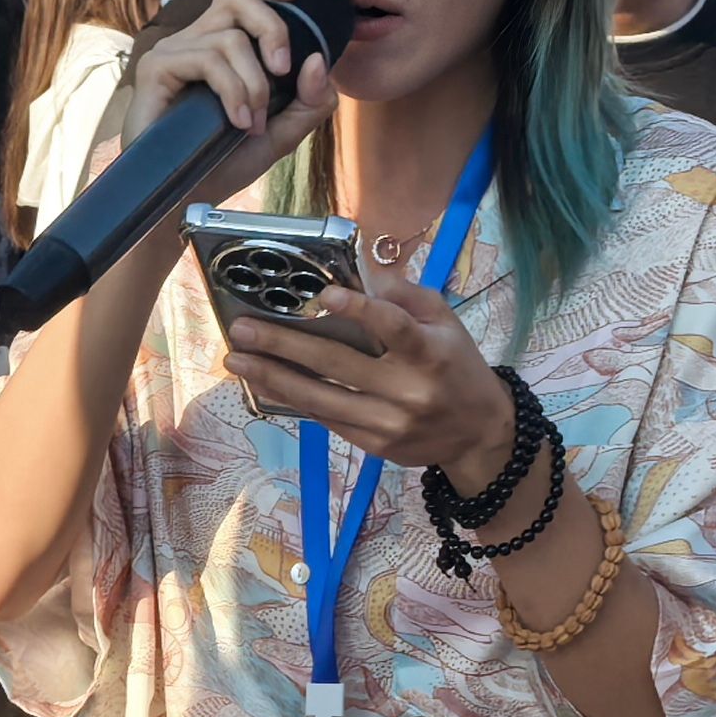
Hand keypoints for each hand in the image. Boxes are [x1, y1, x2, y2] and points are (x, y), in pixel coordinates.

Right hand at [113, 0, 334, 215]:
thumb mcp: (281, 132)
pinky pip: (207, 59)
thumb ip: (309, 101)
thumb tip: (317, 61)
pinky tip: (236, 121)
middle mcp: (195, 40)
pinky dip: (232, 90)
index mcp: (219, 44)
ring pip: (229, 38)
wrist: (184, 199)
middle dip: (273, 28)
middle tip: (283, 71)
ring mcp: (173, 52)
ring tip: (252, 121)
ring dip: (254, 83)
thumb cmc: (222, 163)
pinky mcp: (156, 68)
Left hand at [223, 253, 512, 482]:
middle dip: (284, 344)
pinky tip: (263, 382)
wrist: (478, 433)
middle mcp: (407, 390)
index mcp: (429, 352)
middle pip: (338, 364)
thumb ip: (405, 296)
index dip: (359, 310)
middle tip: (243, 329)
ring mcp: (387, 421)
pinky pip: (324, 419)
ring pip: (320, 398)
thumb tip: (361, 273)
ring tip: (236, 359)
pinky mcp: (373, 444)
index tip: (322, 296)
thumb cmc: (456, 366)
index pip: (392, 328)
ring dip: (272, 377)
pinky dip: (290, 399)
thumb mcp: (445, 322)